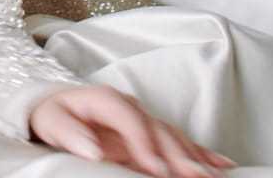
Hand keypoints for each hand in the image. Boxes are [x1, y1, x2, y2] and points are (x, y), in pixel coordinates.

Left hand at [30, 85, 232, 175]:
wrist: (55, 106)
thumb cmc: (52, 114)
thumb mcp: (51, 121)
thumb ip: (69, 134)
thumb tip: (93, 150)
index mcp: (107, 100)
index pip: (130, 120)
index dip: (145, 144)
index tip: (156, 168)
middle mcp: (130, 108)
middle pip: (158, 130)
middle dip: (179, 154)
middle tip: (196, 176)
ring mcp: (143, 120)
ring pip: (173, 138)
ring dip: (194, 157)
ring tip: (215, 175)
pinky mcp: (149, 134)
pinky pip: (178, 143)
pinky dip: (199, 153)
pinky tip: (221, 164)